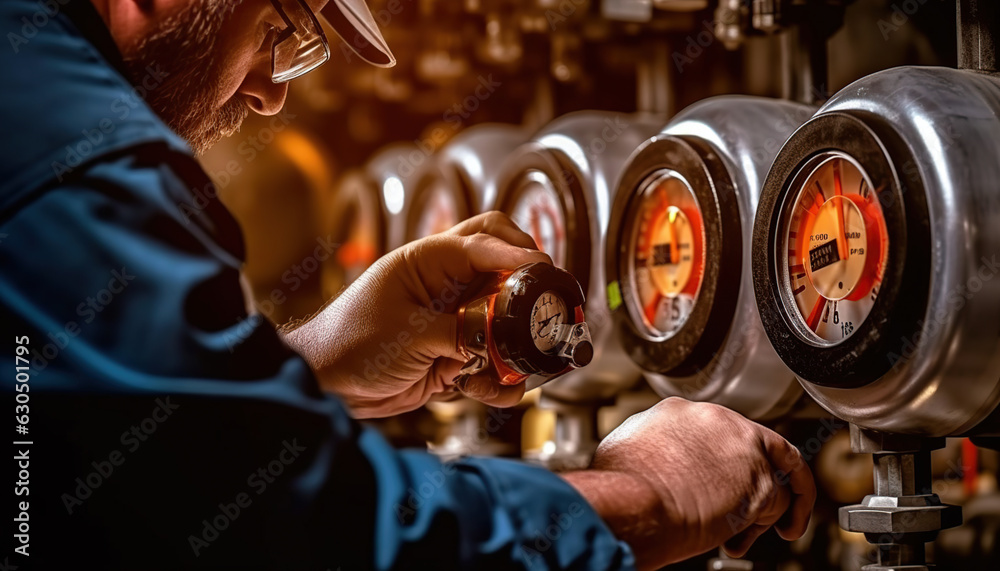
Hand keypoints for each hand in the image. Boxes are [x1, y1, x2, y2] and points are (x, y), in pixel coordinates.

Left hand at [283, 212, 551, 417]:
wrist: (327, 384)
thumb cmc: (349, 342)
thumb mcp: (409, 334)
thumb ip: (461, 333)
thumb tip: (503, 337)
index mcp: (429, 261)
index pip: (483, 241)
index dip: (517, 254)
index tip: (542, 270)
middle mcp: (447, 285)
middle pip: (504, 265)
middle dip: (528, 283)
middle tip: (545, 302)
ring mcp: (453, 319)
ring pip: (505, 317)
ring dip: (515, 340)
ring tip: (518, 358)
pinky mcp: (456, 354)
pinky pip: (493, 361)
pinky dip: (499, 379)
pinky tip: (488, 390)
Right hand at [564, 398, 814, 568]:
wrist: (633, 502)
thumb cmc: (621, 486)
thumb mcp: (624, 451)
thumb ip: (648, 449)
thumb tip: (650, 463)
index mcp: (679, 413)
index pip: (714, 431)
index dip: (718, 462)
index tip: (717, 481)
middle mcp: (716, 422)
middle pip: (754, 442)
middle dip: (756, 475)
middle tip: (757, 501)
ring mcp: (742, 449)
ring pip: (772, 472)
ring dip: (768, 504)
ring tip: (755, 530)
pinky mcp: (760, 481)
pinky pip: (780, 503)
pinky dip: (771, 524)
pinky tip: (746, 538)